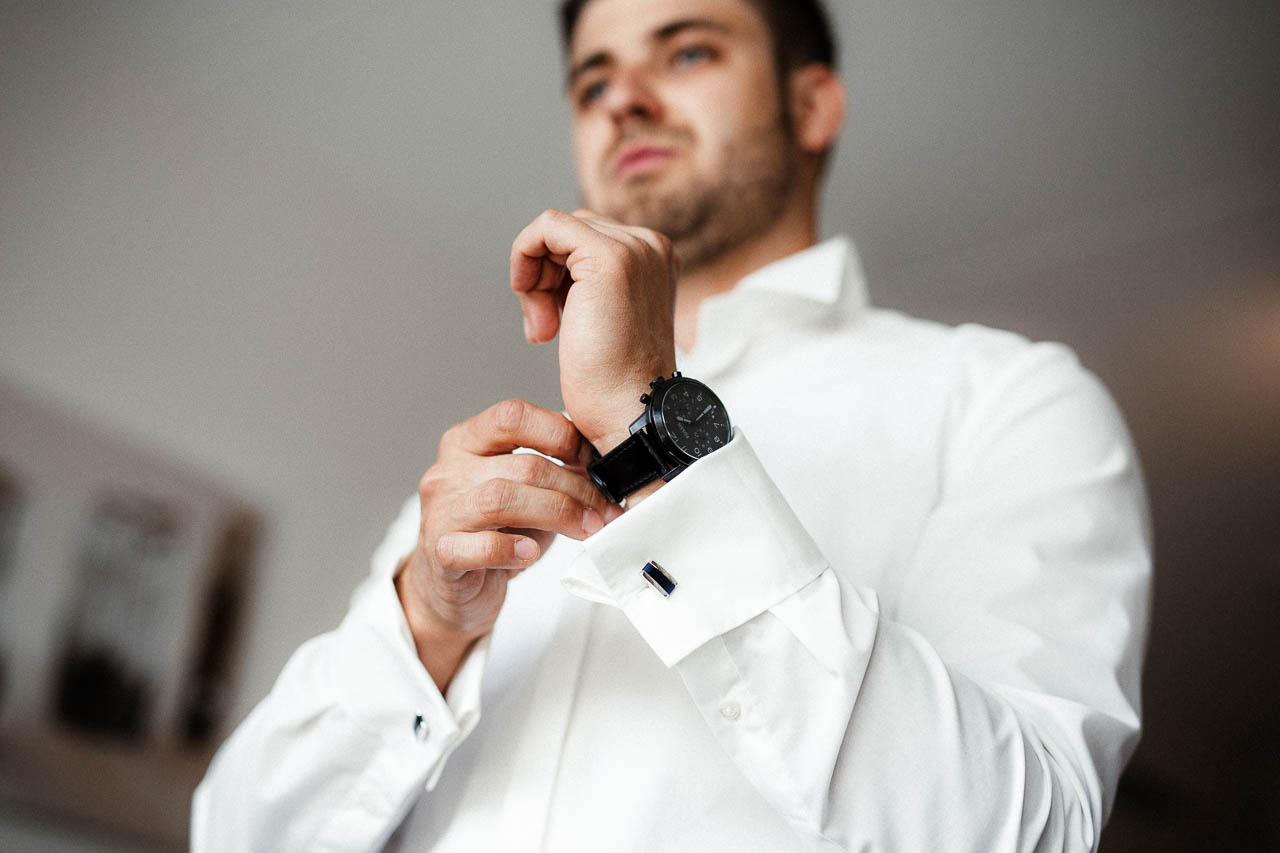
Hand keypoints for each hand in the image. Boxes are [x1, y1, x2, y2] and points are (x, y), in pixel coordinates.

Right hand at [395, 399, 619, 690]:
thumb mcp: (524, 492)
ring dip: (556, 514)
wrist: (456, 589)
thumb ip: (552, 471)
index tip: (592, 461)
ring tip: (585, 530)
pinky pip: (479, 546)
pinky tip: (531, 552)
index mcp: (466, 442)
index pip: (513, 416)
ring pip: (502, 499)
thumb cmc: (496, 534)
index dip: (560, 434)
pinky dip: (511, 549)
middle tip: (605, 510)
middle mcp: (447, 471)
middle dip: (575, 488)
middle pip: (522, 465)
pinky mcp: (440, 553)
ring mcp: (439, 511)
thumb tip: (605, 464)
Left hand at [510, 208, 677, 452]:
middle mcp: (651, 245)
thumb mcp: (605, 319)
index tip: (553, 324)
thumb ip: (588, 285)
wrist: (628, 415)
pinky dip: (524, 257)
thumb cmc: (613, 383)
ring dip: (533, 276)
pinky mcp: (609, 258)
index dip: (556, 277)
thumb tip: (548, 264)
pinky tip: (530, 302)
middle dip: (543, 277)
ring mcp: (634, 248)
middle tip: (544, 327)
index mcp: (655, 258)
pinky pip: (546, 227)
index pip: (585, 240)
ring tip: (543, 326)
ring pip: (554, 229)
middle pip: (568, 233)